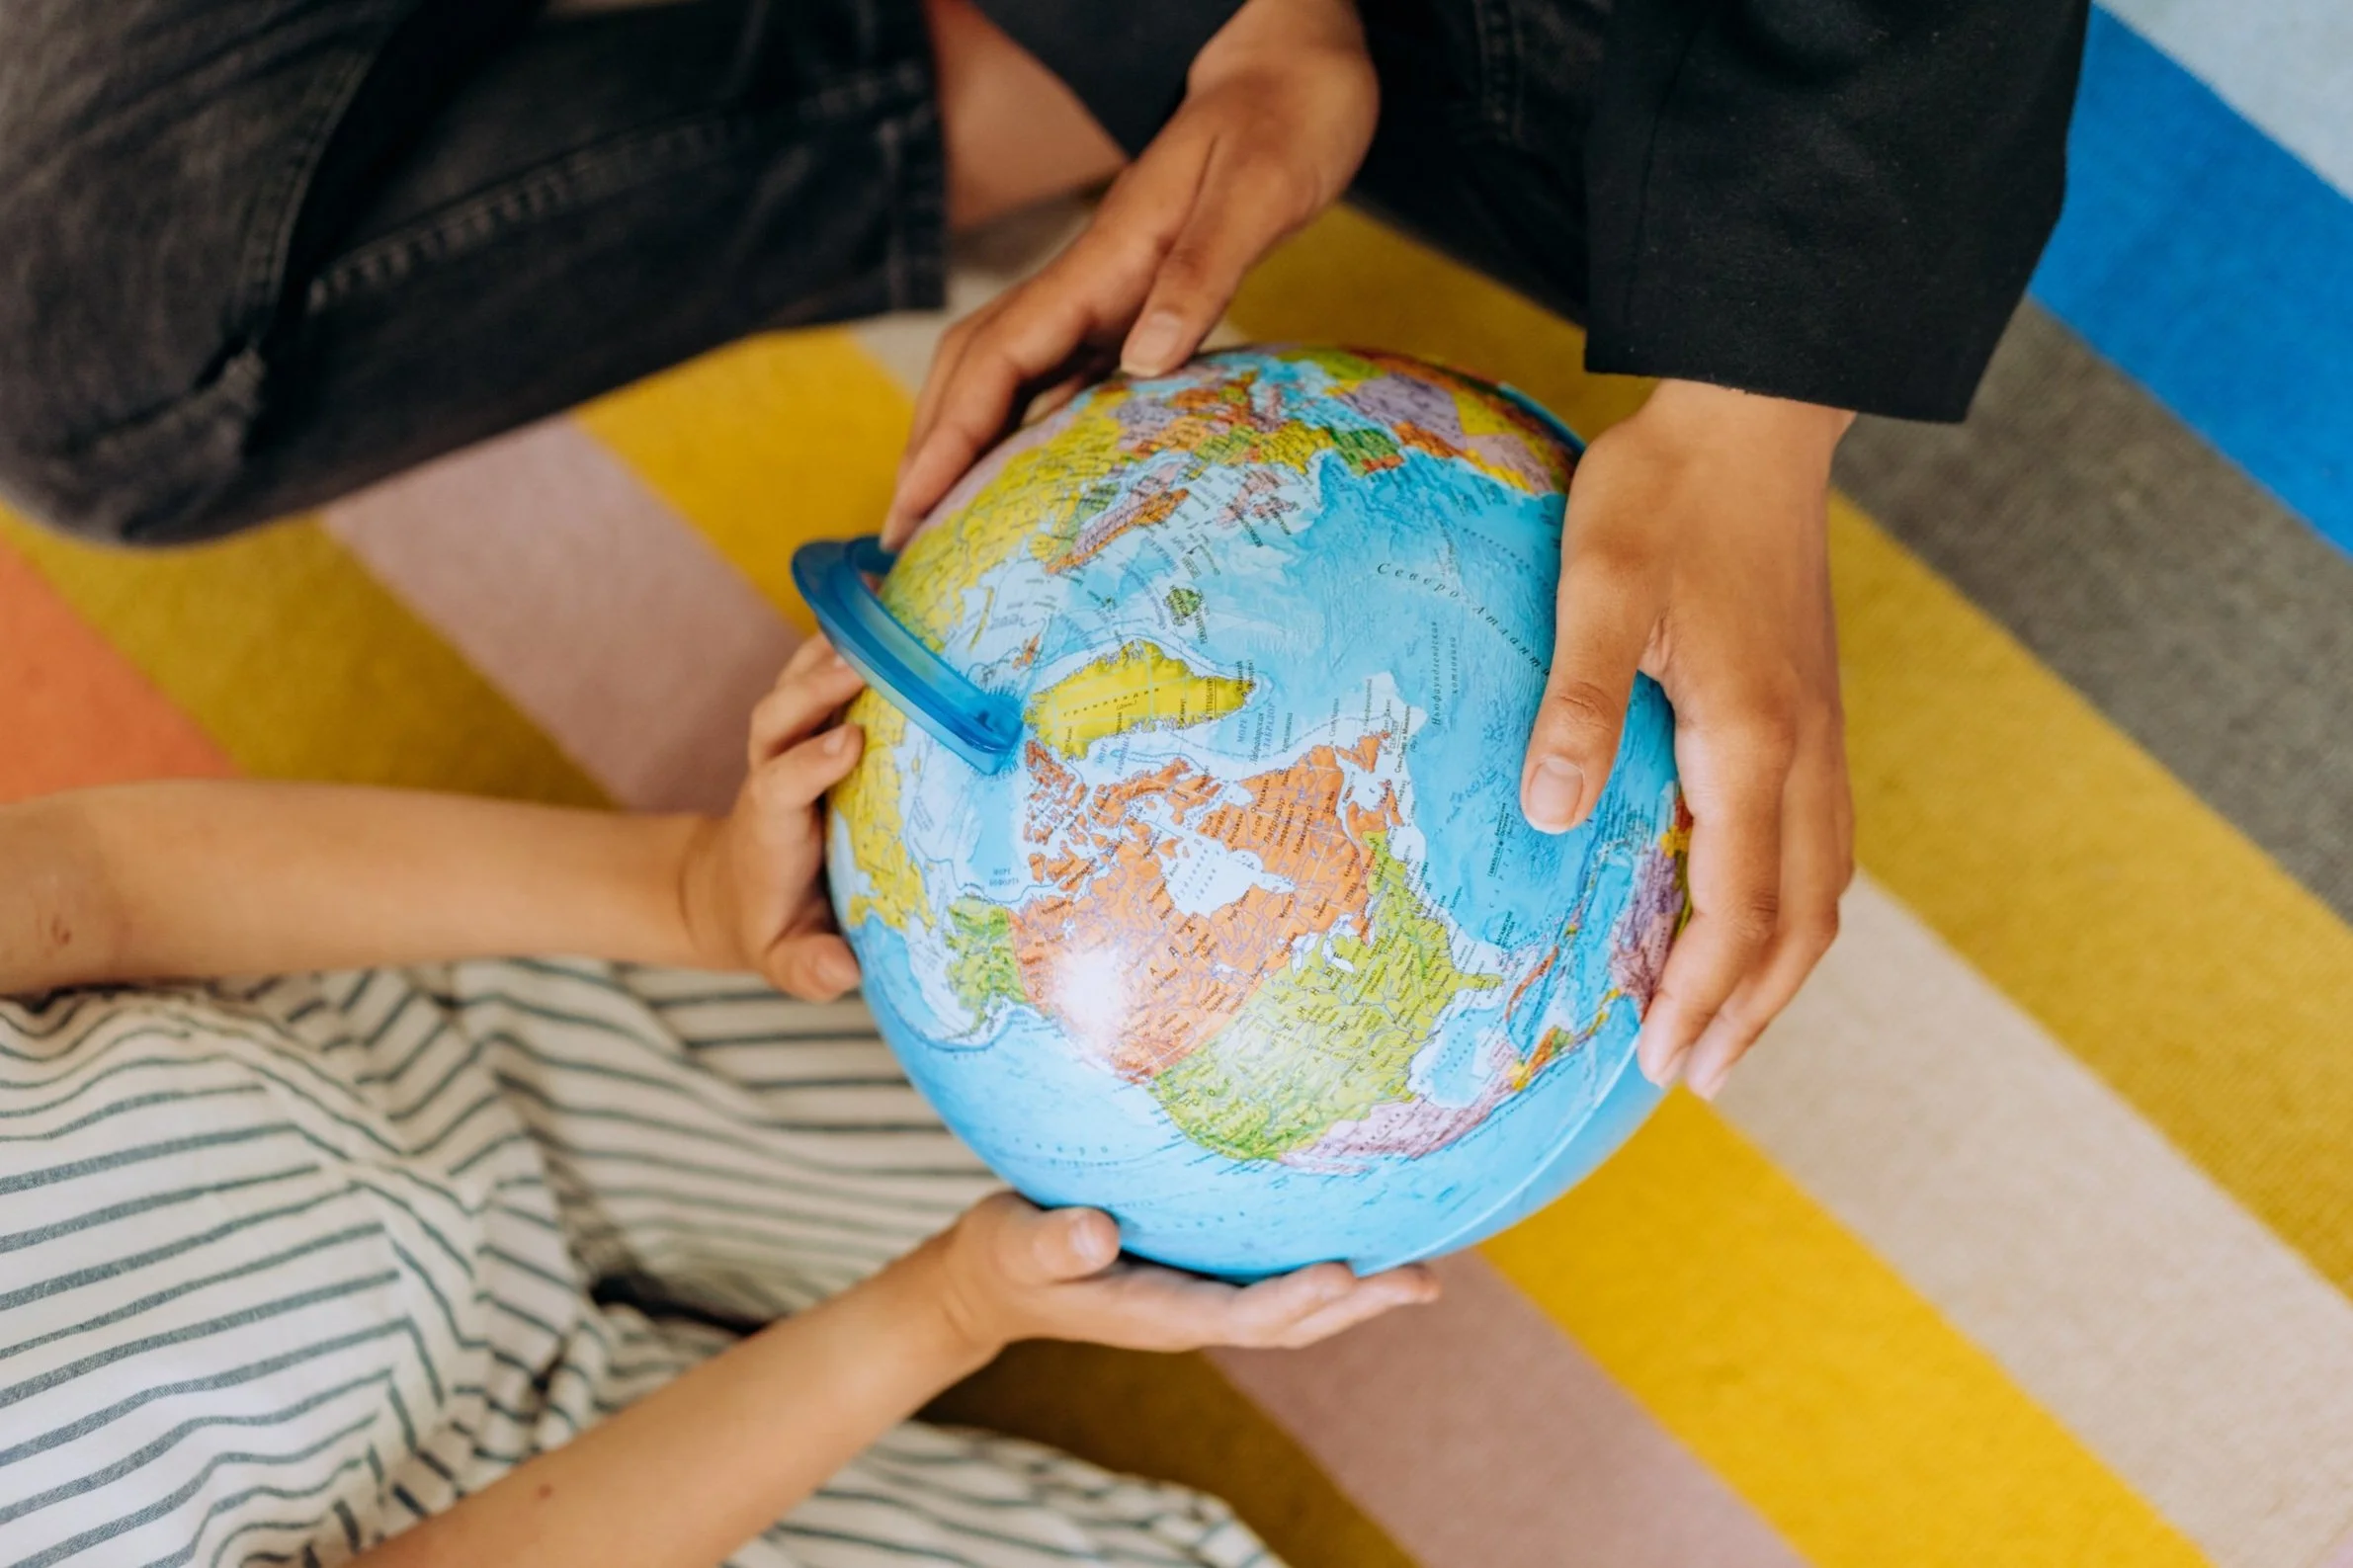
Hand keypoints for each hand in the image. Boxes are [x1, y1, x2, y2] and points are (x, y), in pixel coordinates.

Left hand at [678, 637, 868, 998]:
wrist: (735, 890)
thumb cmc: (776, 928)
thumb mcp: (786, 960)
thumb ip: (808, 969)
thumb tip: (840, 972)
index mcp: (770, 825)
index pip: (781, 782)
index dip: (810, 762)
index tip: (849, 743)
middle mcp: (773, 772)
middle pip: (778, 716)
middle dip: (813, 688)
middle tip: (863, 660)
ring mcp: (788, 745)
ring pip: (795, 685)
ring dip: (829, 650)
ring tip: (881, 610)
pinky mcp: (810, 729)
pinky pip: (822, 677)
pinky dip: (848, 641)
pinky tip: (889, 603)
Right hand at [885, 0, 1377, 541]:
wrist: (1296, 68)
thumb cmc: (1289, 119)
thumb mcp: (1259, 191)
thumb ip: (1203, 271)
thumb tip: (1142, 359)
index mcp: (1104, 258)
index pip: (998, 354)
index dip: (950, 432)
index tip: (914, 500)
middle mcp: (1088, 278)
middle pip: (976, 367)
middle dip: (931, 449)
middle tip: (904, 536)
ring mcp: (1104, 290)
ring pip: (1006, 373)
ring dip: (965, 441)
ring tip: (943, 520)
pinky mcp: (1130, 299)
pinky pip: (1058, 374)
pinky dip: (1025, 426)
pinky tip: (1027, 476)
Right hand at [919, 1193, 1438, 1359]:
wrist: (991, 1281)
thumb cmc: (1002, 1258)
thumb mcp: (1011, 1244)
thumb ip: (1051, 1241)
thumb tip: (1097, 1232)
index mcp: (1154, 1312)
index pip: (1239, 1314)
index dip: (1294, 1299)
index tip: (1343, 1273)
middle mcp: (1190, 1311)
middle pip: (1289, 1320)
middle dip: (1357, 1303)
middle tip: (1425, 1281)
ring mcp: (1199, 1296)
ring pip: (1291, 1305)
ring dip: (1357, 1293)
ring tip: (1424, 1272)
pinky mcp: (1199, 1274)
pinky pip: (1272, 1276)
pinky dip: (1323, 1267)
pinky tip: (1358, 1234)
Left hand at [1522, 380, 1855, 1098]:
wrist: (1754, 413)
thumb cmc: (1665, 494)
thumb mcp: (1595, 586)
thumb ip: (1577, 703)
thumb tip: (1548, 814)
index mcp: (1754, 738)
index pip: (1742, 906)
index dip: (1706, 993)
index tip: (1660, 1058)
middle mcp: (1806, 750)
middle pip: (1803, 919)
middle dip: (1751, 1010)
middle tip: (1693, 1077)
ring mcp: (1821, 731)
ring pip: (1825, 885)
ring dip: (1780, 967)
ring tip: (1728, 1027)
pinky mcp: (1814, 708)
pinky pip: (1819, 838)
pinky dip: (1790, 905)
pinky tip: (1749, 913)